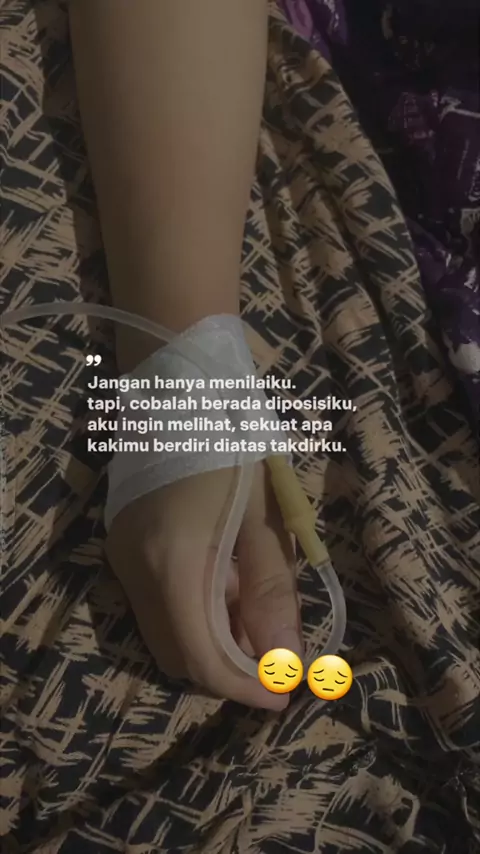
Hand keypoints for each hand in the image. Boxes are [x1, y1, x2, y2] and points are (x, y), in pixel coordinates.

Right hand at [105, 461, 302, 709]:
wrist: (179, 390)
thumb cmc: (233, 445)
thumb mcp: (263, 517)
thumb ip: (271, 590)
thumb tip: (287, 657)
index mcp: (173, 559)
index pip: (200, 656)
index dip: (241, 686)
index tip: (283, 694)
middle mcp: (135, 568)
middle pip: (176, 653)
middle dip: (227, 669)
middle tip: (277, 657)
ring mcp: (121, 557)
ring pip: (163, 632)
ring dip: (211, 640)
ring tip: (257, 614)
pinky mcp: (121, 546)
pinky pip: (155, 604)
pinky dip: (193, 613)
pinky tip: (226, 584)